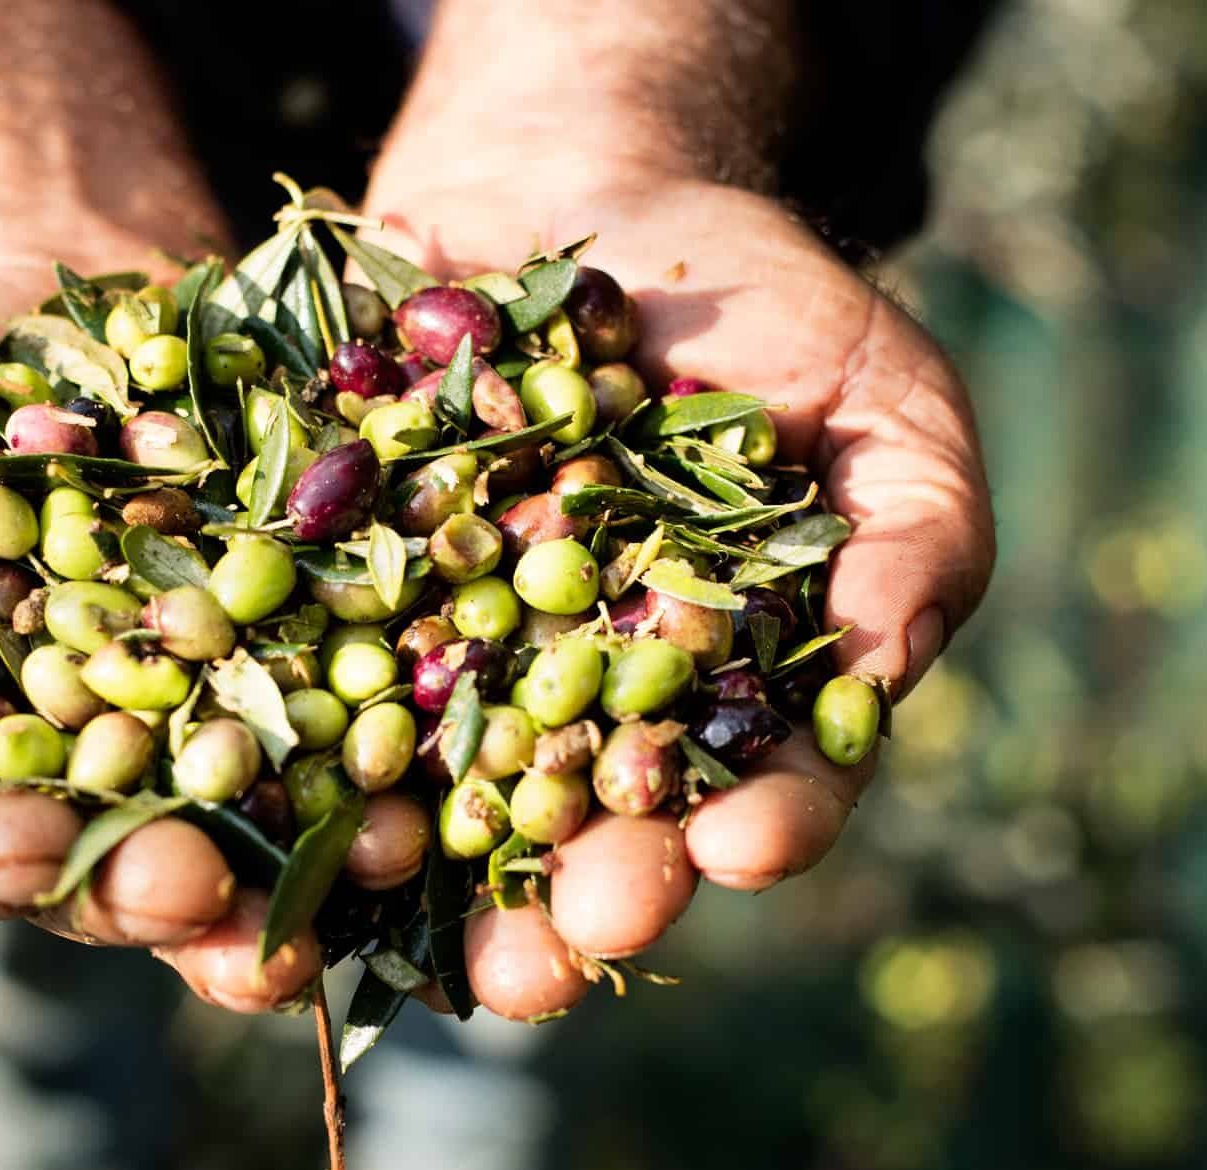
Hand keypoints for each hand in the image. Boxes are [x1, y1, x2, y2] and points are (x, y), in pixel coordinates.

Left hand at [361, 169, 993, 997]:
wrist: (566, 194)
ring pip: (454, 809)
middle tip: (578, 938)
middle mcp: (594, 712)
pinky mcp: (347, 621)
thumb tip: (889, 668)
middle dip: (592, 895)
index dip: (766, 825)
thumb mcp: (877, 392)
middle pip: (602, 836)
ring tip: (436, 937)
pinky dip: (303, 757)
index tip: (745, 842)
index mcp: (731, 691)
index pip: (768, 786)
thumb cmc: (753, 303)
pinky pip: (318, 698)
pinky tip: (291, 807)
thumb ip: (916, 528)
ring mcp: (464, 675)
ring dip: (443, 886)